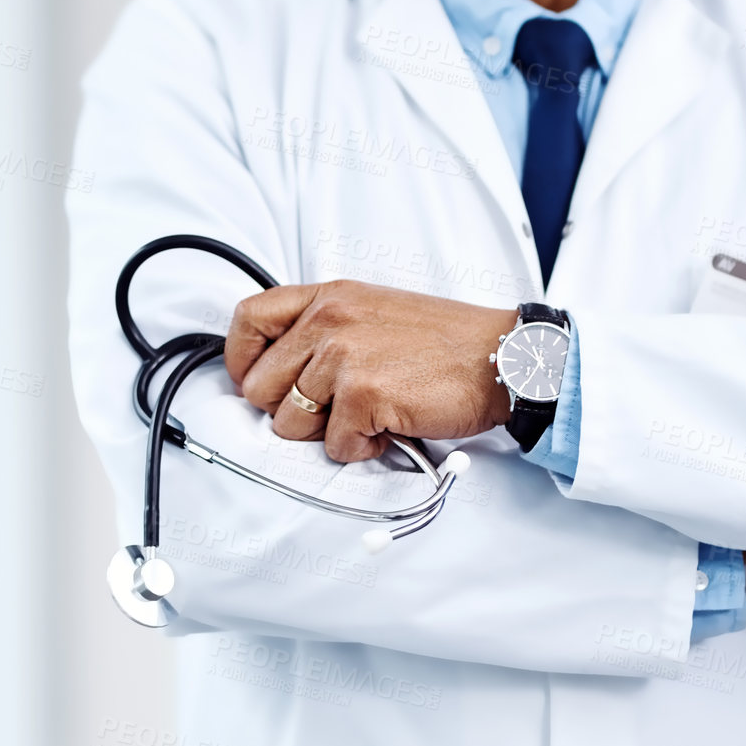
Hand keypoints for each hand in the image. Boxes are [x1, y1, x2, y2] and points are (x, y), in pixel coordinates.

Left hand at [223, 280, 514, 462]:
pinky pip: (334, 447)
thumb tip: (281, 374)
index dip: (242, 362)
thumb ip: (325, 330)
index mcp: (328, 296)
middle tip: (334, 411)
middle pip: (259, 387)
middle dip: (290, 412)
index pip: (248, 320)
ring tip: (369, 417)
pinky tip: (389, 428)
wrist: (503, 357)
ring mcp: (343, 357)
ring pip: (290, 425)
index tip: (258, 384)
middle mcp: (328, 321)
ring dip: (329, 434)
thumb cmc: (446, 342)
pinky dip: (361, 449)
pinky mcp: (363, 395)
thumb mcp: (374, 311)